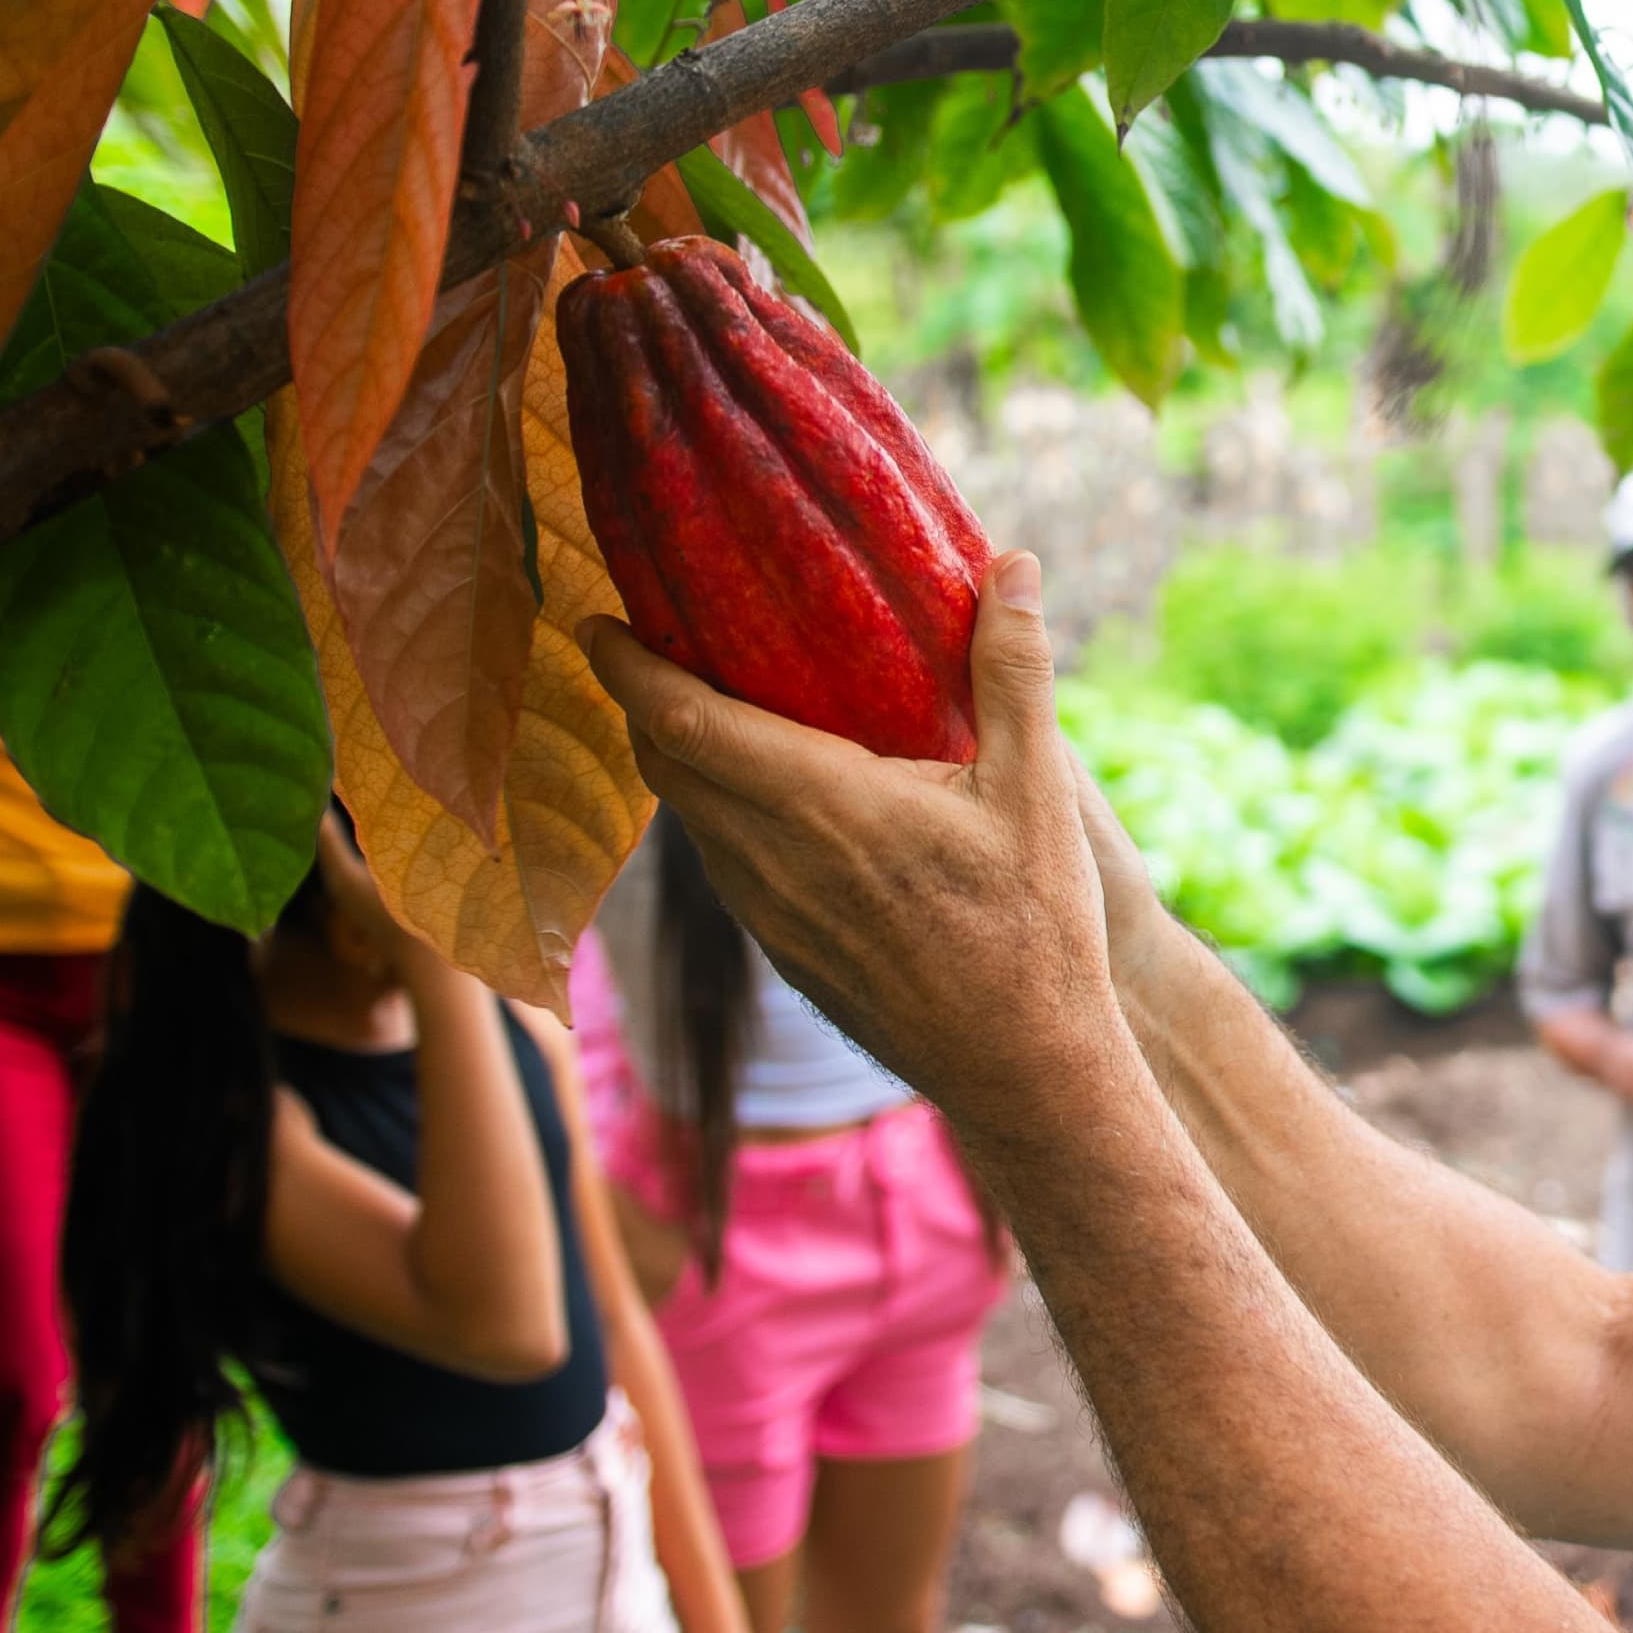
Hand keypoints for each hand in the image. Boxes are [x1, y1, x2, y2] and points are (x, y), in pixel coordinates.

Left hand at [581, 552, 1121, 1139]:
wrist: (1022, 1069)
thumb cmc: (1035, 926)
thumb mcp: (1037, 789)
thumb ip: (1014, 669)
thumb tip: (1017, 563)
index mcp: (820, 803)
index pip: (681, 720)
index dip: (626, 666)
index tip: (595, 619)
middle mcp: (769, 859)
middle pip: (665, 764)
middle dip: (641, 698)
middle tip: (647, 640)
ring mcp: (768, 915)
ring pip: (689, 819)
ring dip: (678, 758)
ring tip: (701, 707)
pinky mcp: (782, 952)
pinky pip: (722, 863)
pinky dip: (715, 812)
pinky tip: (764, 798)